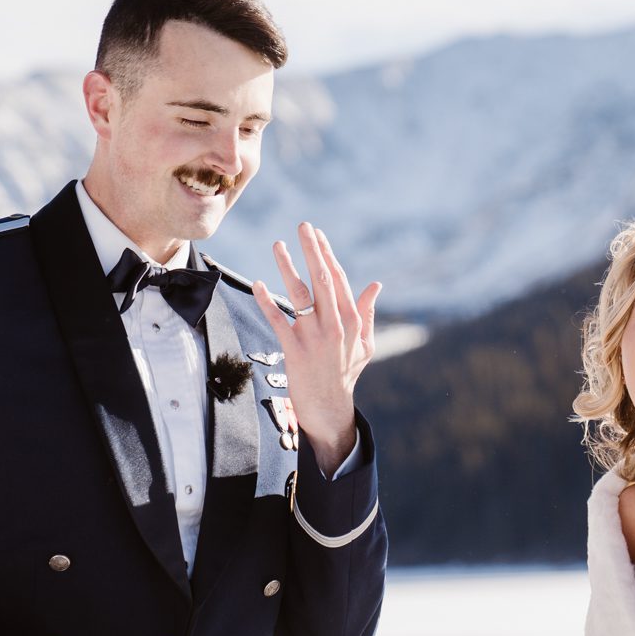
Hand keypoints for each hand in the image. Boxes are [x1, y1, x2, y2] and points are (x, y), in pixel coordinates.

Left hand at [251, 223, 381, 474]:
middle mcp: (335, 326)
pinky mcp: (295, 352)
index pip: (339, 279)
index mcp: (352, 321)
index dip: (327, 253)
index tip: (317, 233)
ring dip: (288, 268)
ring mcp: (315, 339)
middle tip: (302, 226)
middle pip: (323, 280)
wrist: (330, 409)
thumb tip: (376, 285)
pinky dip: (268, 302)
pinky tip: (258, 284)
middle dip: (312, 250)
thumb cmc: (346, 374)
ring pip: (300, 296)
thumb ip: (367, 312)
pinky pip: (278, 321)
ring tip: (278, 245)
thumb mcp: (365, 344)